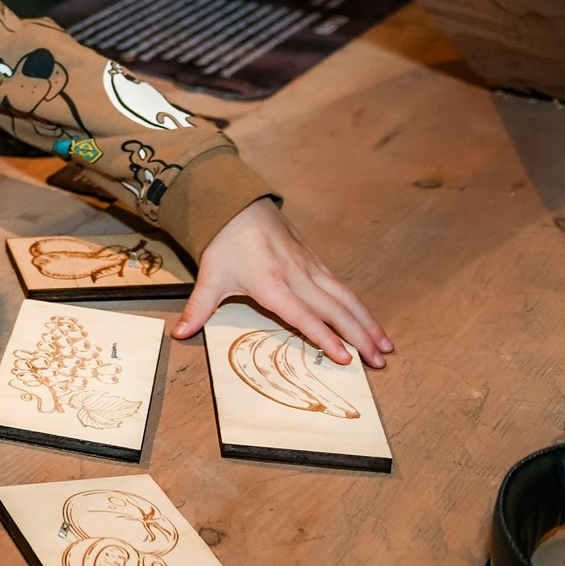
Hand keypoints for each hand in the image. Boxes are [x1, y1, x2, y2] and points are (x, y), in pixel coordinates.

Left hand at [174, 197, 392, 367]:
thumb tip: (178, 335)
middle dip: (360, 336)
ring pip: (346, 298)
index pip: (302, 315)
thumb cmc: (223, 242)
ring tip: (386, 347)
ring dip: (368, 322)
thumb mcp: (209, 276)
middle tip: (380, 362)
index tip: (345, 357)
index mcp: (270, 283)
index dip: (323, 337)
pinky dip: (360, 306)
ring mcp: (310, 268)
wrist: (238, 203)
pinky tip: (372, 323)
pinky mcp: (315, 262)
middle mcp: (296, 276)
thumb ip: (198, 309)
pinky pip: (342, 287)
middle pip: (334, 309)